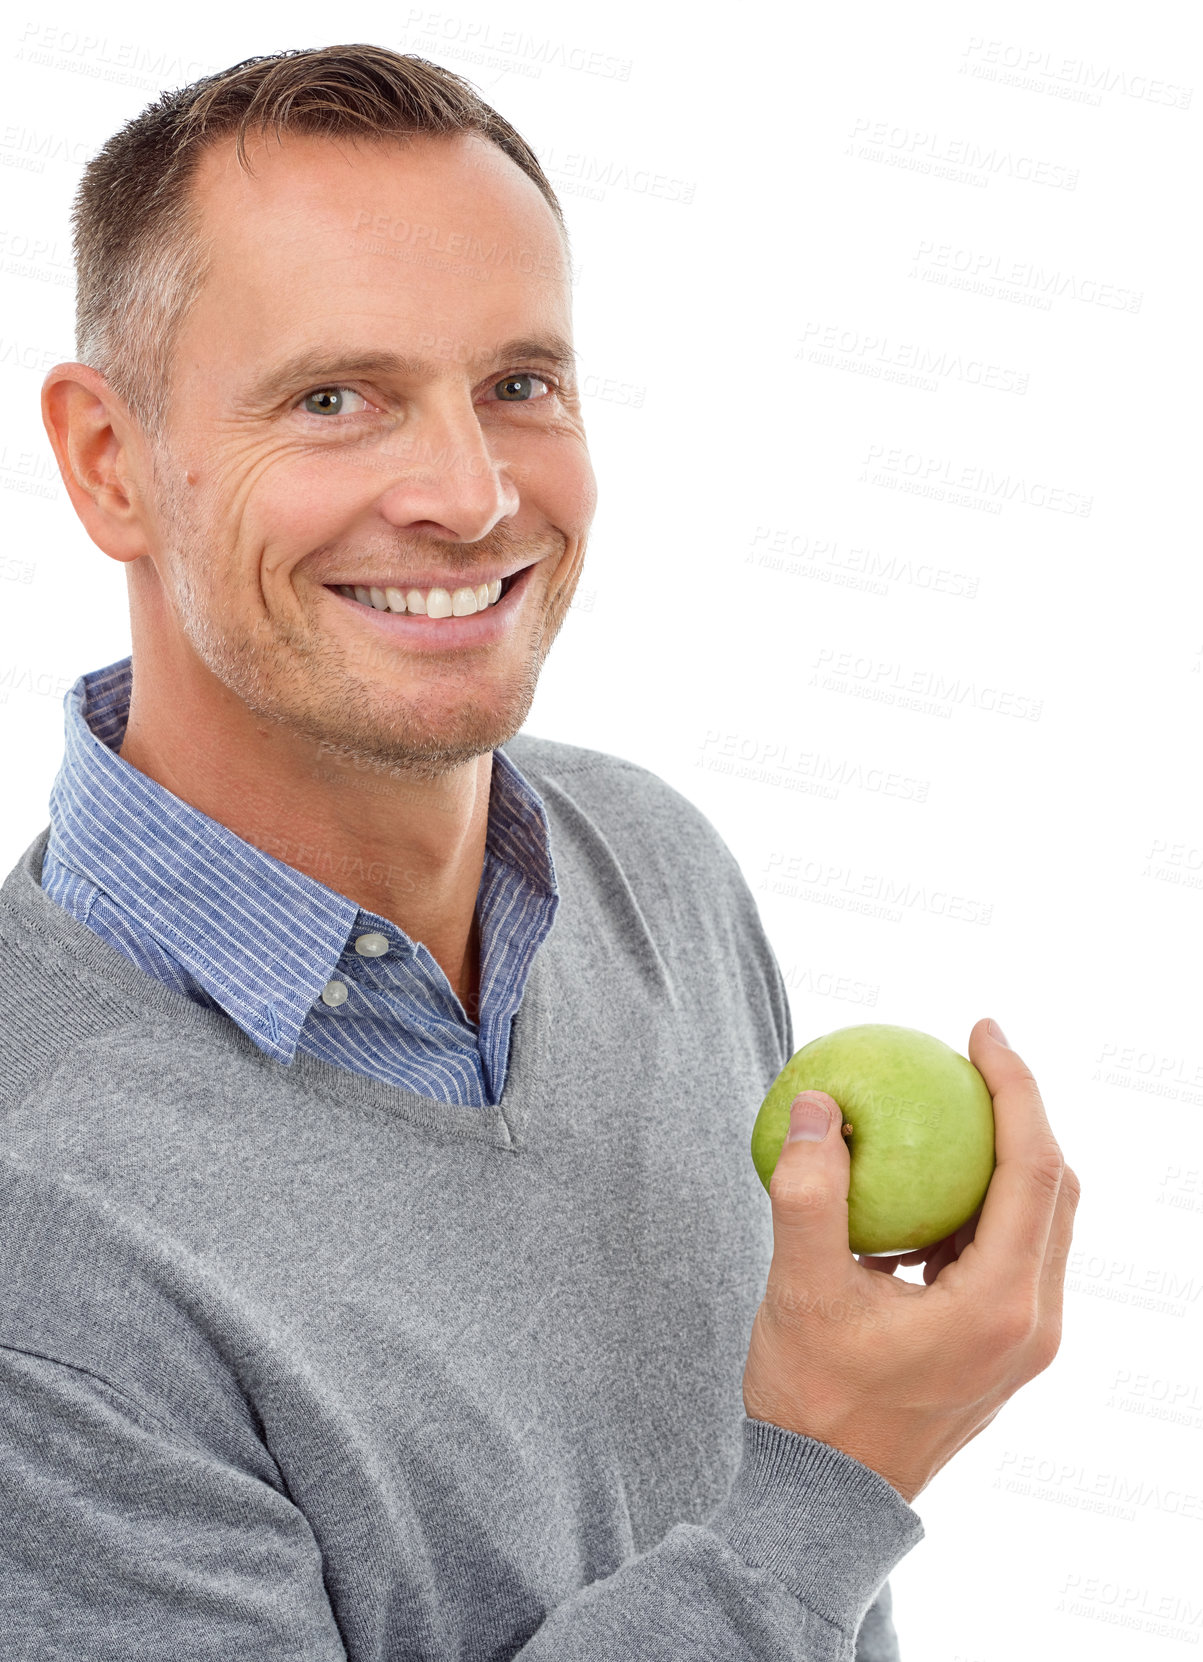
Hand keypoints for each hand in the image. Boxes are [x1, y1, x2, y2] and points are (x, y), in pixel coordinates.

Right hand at [741, 1018, 1079, 1504]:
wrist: (826, 1503)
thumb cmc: (812, 1402)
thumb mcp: (799, 1291)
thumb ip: (808, 1193)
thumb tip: (820, 1104)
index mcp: (1000, 1307)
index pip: (1034, 1169)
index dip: (1015, 1087)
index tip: (981, 1029)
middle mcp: (1032, 1324)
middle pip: (1054, 1189)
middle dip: (1021, 1111)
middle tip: (969, 1055)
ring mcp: (1023, 1342)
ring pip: (1039, 1221)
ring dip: (1004, 1156)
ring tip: (948, 1106)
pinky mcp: (1000, 1349)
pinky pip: (1010, 1253)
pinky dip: (980, 1203)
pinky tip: (923, 1185)